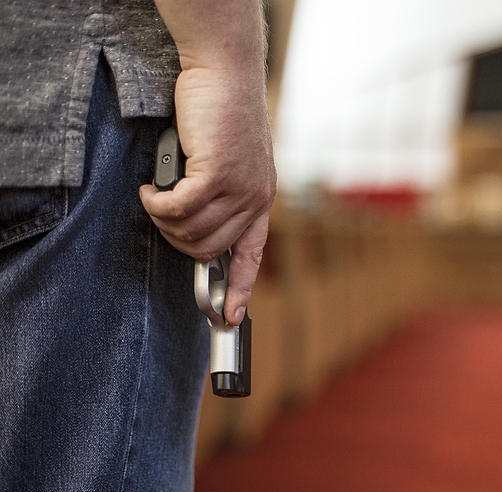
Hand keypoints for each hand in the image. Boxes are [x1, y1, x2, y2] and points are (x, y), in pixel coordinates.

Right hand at [139, 65, 275, 325]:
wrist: (226, 74)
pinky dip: (157, 203)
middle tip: (161, 215)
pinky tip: (151, 187)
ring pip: (189, 231)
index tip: (229, 317)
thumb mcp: (230, 160)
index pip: (252, 256)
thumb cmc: (222, 113)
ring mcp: (238, 189)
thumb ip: (222, 192)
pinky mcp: (217, 174)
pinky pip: (177, 208)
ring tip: (155, 196)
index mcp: (261, 201)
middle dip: (175, 239)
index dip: (240, 290)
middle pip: (206, 249)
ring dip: (162, 219)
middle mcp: (255, 200)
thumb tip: (194, 221)